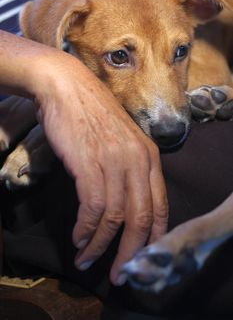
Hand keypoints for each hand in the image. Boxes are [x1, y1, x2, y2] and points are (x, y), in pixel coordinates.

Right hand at [35, 51, 167, 285]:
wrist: (68, 88)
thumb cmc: (93, 116)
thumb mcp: (122, 142)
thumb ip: (129, 172)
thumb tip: (123, 210)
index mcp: (151, 157)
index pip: (161, 207)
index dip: (153, 238)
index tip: (141, 257)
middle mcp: (138, 161)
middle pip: (142, 219)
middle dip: (130, 252)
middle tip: (118, 274)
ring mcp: (114, 162)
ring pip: (115, 218)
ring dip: (100, 245)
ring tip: (87, 258)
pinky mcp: (90, 163)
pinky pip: (93, 208)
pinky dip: (86, 228)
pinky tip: (78, 237)